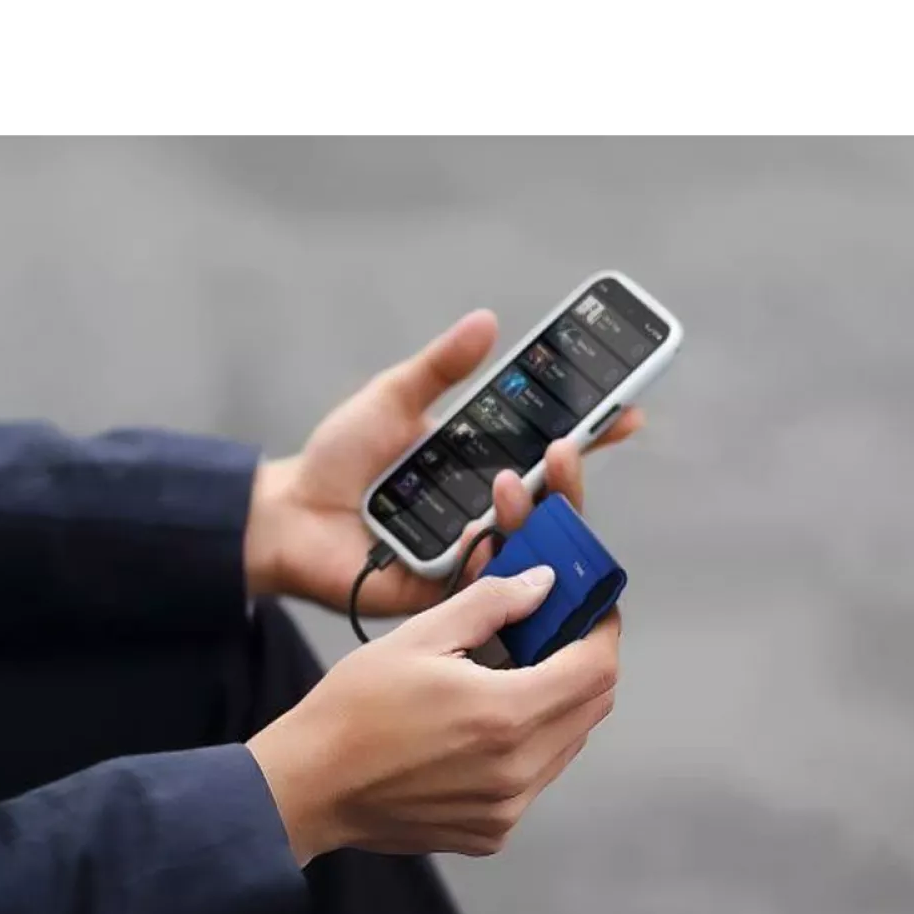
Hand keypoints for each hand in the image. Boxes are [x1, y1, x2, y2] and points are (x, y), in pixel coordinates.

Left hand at [244, 310, 643, 614]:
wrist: (286, 517)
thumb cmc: (337, 461)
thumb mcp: (392, 400)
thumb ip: (441, 367)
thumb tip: (487, 321)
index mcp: (480, 465)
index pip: (548, 450)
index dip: (591, 433)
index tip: (627, 412)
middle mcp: (485, 510)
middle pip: (551, 500)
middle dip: (570, 474)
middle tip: (569, 446)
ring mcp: (470, 553)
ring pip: (526, 541)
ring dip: (530, 511)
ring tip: (510, 481)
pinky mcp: (446, 592)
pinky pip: (484, 582)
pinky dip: (490, 559)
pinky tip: (484, 537)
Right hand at [247, 568, 620, 864]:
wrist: (309, 784)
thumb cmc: (353, 710)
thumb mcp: (420, 636)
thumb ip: (491, 604)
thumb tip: (540, 584)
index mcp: (504, 715)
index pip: (596, 669)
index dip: (604, 632)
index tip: (593, 612)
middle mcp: (516, 770)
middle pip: (592, 707)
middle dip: (582, 664)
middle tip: (552, 636)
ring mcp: (506, 808)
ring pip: (567, 743)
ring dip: (556, 705)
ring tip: (508, 679)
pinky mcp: (490, 831)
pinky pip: (535, 779)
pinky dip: (526, 745)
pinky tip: (480, 725)